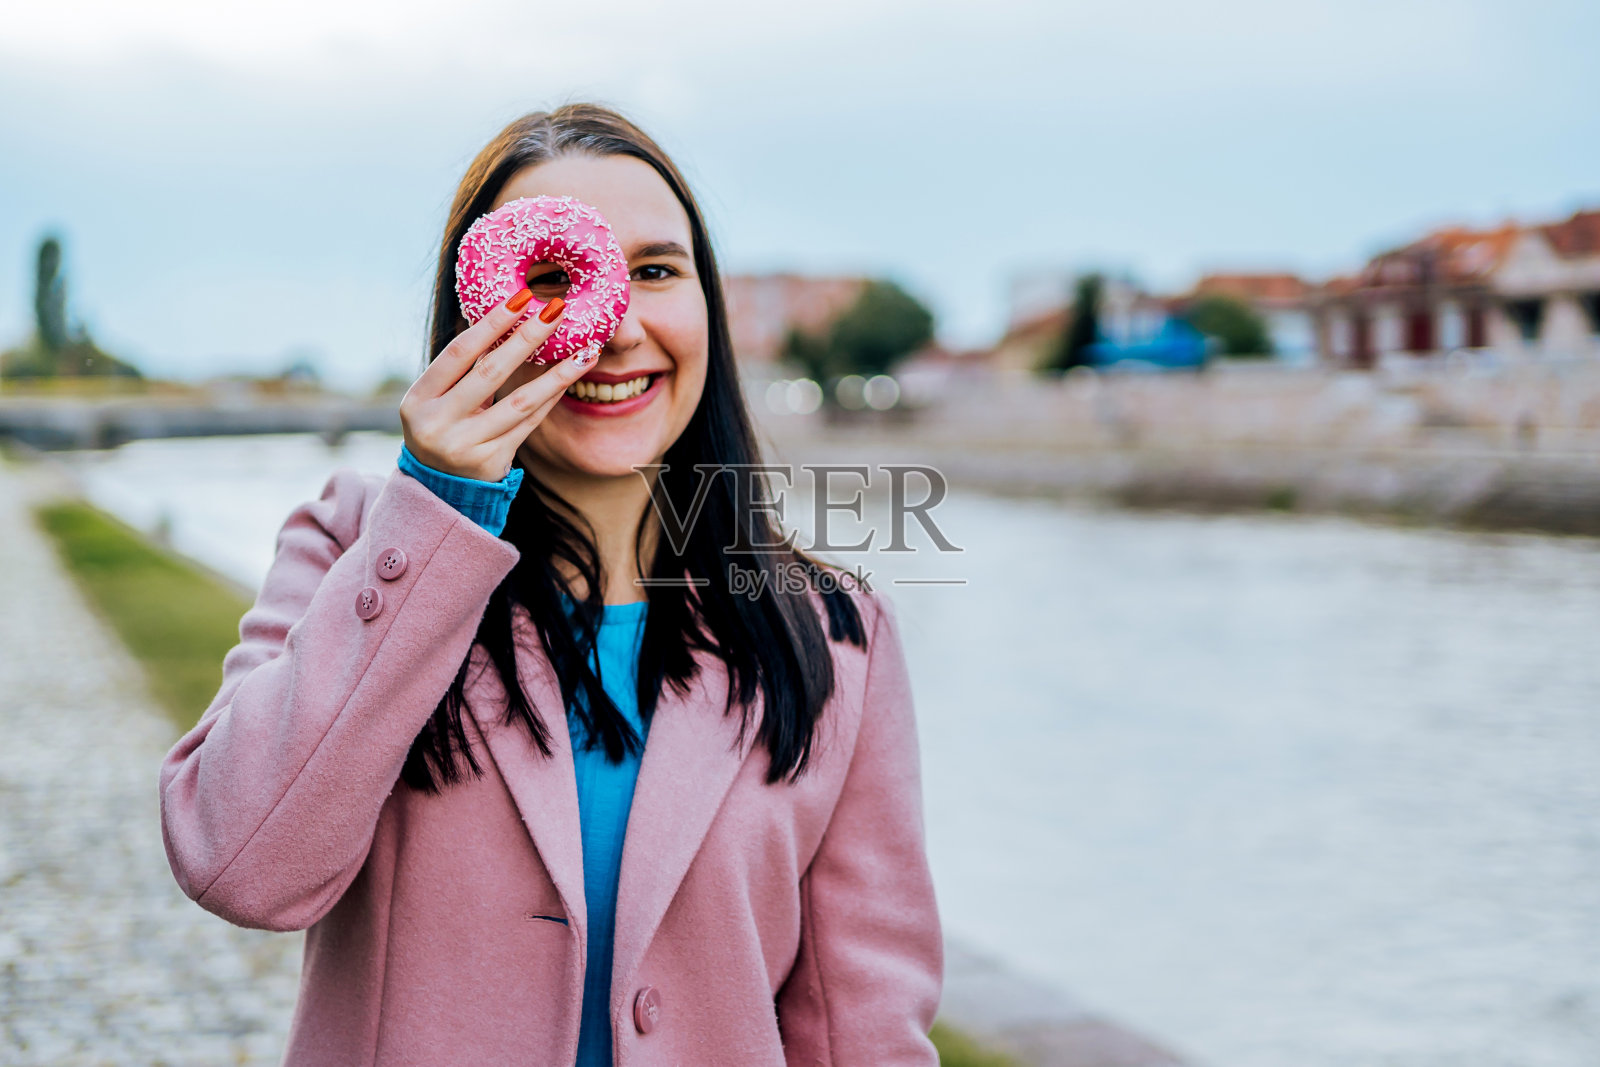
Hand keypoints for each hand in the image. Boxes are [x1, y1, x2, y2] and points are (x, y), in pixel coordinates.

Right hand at [399, 291, 590, 481]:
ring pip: (520, 402)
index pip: (459, 353)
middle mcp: (438, 423)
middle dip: (527, 338)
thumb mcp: (435, 399)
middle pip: (491, 373)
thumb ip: (461, 369)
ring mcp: (466, 445)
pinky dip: (551, 398)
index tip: (522, 298)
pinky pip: (530, 423)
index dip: (491, 323)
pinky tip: (570, 377)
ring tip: (585, 351)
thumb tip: (505, 320)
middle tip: (557, 310)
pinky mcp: (493, 461)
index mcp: (419, 399)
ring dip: (557, 374)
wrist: (437, 486)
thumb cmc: (441, 427)